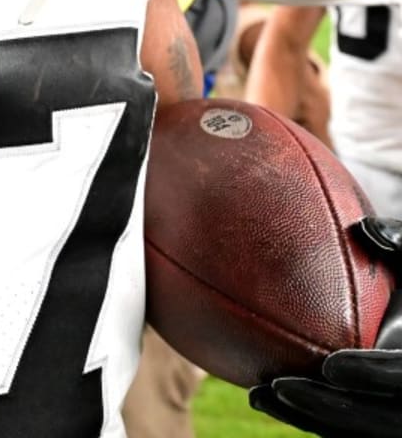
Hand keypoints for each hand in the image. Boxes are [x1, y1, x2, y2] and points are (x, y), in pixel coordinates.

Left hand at [249, 218, 401, 436]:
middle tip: (280, 386)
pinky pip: (342, 428)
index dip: (371, 375)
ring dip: (307, 419)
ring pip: (356, 432)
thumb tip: (368, 227)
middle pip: (377, 420)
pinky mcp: (372, 420)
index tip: (330, 365)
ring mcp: (393, 414)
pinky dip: (304, 417)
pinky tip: (260, 392)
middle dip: (328, 409)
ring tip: (257, 394)